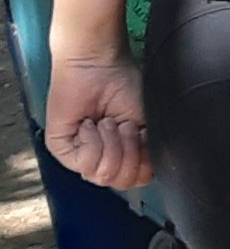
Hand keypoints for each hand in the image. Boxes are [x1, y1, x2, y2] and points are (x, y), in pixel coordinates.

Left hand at [46, 55, 149, 194]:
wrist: (99, 67)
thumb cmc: (125, 87)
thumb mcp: (148, 125)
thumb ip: (149, 156)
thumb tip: (145, 176)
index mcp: (124, 153)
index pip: (137, 180)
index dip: (144, 162)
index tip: (142, 134)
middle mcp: (101, 157)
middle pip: (121, 181)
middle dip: (129, 152)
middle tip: (123, 126)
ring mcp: (80, 155)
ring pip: (103, 175)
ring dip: (112, 144)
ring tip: (107, 122)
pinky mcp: (61, 149)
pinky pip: (84, 164)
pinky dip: (93, 141)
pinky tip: (90, 123)